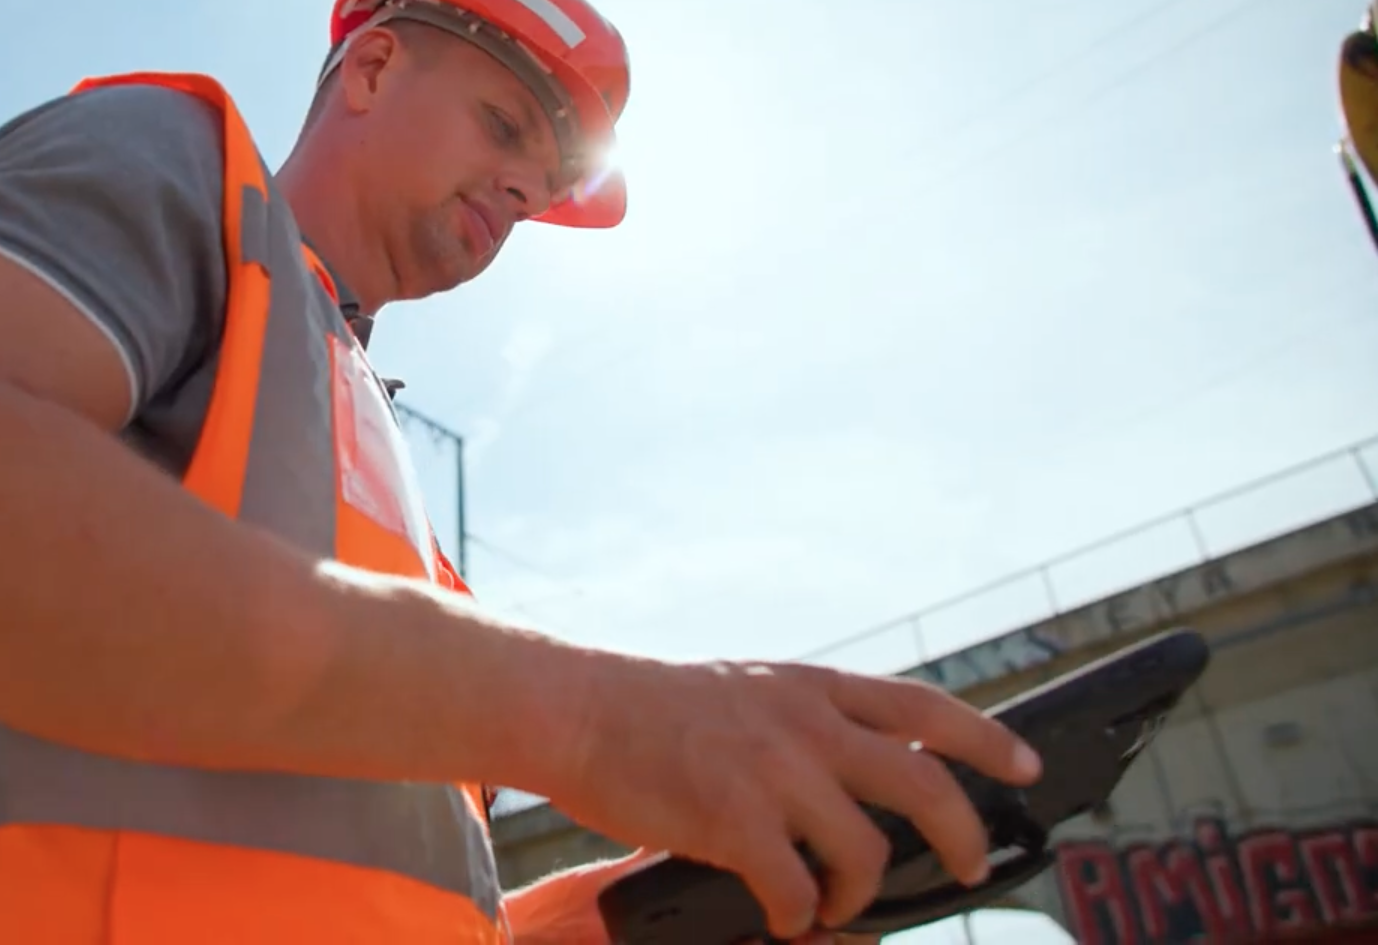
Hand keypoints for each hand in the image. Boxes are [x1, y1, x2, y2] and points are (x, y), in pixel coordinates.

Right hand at [542, 657, 1040, 939]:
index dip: (986, 739)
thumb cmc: (648, 709)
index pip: (923, 707)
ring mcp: (771, 770)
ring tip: (834, 904)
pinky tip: (782, 913)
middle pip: (922, 781)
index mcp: (808, 687)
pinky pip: (796, 889)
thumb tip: (853, 780)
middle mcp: (803, 723)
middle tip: (969, 863)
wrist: (575, 709)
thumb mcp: (744, 689)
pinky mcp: (733, 819)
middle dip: (962, 832)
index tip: (1026, 765)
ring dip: (860, 890)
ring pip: (865, 848)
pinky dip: (798, 913)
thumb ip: (800, 723)